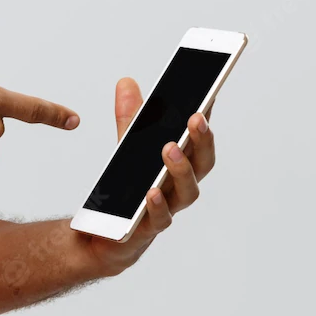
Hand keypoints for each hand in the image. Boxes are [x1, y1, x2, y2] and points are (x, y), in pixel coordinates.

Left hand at [74, 78, 217, 276]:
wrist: (106, 233)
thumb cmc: (128, 189)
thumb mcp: (126, 147)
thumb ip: (129, 117)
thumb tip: (126, 82)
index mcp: (180, 164)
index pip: (199, 139)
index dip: (206, 118)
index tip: (209, 93)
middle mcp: (180, 186)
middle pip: (202, 164)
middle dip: (202, 140)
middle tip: (195, 118)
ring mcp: (168, 208)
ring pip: (187, 192)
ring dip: (181, 169)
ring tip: (169, 149)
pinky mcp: (148, 228)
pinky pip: (159, 218)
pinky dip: (157, 205)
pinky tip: (151, 191)